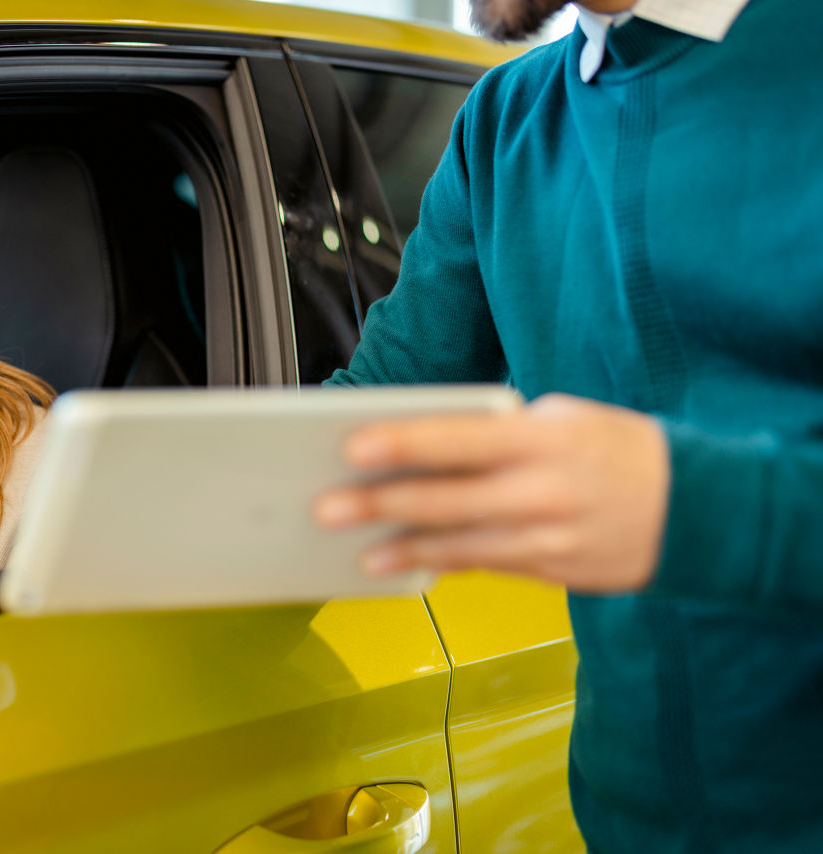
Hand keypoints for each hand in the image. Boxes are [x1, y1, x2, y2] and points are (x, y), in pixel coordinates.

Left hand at [313, 393, 670, 592]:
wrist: (702, 511)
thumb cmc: (619, 451)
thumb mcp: (565, 420)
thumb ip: (500, 433)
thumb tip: (428, 447)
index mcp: (542, 439)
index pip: (459, 439)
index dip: (403, 443)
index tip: (352, 445)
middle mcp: (541, 491)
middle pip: (445, 499)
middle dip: (379, 503)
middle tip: (326, 506)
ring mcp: (546, 538)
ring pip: (458, 545)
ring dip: (402, 548)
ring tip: (359, 550)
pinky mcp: (551, 572)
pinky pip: (483, 566)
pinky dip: (441, 565)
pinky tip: (405, 564)